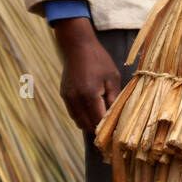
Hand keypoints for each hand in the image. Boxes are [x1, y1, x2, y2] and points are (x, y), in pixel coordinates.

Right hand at [54, 18, 120, 132]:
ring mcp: (67, 97)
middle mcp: (75, 99)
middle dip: (99, 129)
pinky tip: (93, 110)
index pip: (98, 121)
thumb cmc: (99, 60)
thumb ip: (115, 98)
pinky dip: (82, 116)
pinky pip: (73, 113)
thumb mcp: (113, 78)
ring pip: (78, 121)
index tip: (117, 134)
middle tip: (111, 128)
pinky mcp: (63, 94)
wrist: (77, 46)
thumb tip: (117, 117)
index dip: (108, 130)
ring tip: (103, 118)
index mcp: (89, 94)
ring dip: (89, 123)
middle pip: (86, 125)